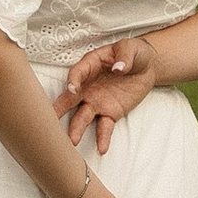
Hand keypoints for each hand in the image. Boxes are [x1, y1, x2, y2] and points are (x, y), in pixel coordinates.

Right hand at [61, 36, 157, 156]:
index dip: (74, 80)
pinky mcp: (109, 113)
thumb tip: (119, 67)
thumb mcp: (131, 48)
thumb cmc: (134, 53)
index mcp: (91, 65)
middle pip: (71, 98)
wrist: (147, 67)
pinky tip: (102, 149)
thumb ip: (124, 57)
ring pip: (82, 117)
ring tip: (72, 142)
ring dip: (76, 128)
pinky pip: (104, 127)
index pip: (77, 73)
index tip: (72, 88)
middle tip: (50, 120)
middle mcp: (88, 86)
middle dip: (60, 109)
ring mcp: (97, 101)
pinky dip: (102, 138)